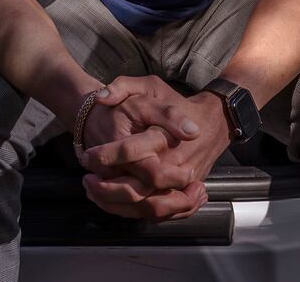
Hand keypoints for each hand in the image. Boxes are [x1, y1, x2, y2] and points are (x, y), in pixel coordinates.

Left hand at [78, 76, 231, 220]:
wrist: (212, 123)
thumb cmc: (177, 103)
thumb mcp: (150, 86)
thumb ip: (123, 86)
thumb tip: (102, 98)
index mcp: (164, 136)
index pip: (131, 152)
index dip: (105, 156)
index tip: (87, 157)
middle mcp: (173, 163)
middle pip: (138, 188)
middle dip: (107, 189)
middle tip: (87, 180)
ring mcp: (180, 182)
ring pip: (146, 206)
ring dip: (116, 204)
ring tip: (94, 192)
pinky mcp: (183, 194)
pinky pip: (158, 212)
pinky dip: (133, 212)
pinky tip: (112, 202)